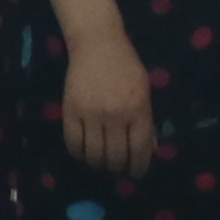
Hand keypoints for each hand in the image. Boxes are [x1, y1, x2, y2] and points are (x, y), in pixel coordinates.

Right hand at [55, 33, 155, 177]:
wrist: (98, 45)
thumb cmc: (126, 67)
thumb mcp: (145, 91)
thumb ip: (146, 121)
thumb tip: (148, 150)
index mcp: (138, 109)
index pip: (140, 149)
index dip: (140, 167)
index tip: (137, 174)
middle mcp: (115, 115)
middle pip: (116, 156)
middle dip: (118, 168)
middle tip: (118, 169)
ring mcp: (91, 114)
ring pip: (94, 154)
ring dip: (98, 164)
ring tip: (102, 163)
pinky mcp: (70, 111)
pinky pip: (73, 143)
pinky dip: (79, 154)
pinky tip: (85, 153)